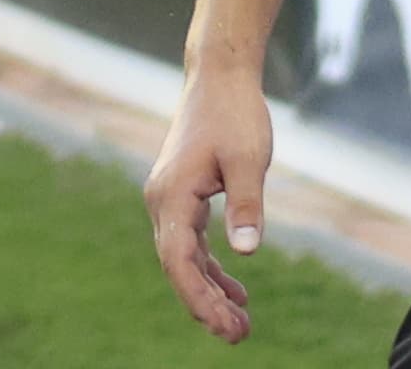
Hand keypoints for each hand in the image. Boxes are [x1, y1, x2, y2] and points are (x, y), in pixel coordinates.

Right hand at [145, 65, 272, 343]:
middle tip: (240, 335)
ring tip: (240, 324)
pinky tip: (235, 290)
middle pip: (179, 267)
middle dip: (206, 304)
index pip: (178, 262)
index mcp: (172, 195)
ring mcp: (169, 199)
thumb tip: (248, 253)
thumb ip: (246, 204)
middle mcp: (162, 202)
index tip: (226, 326)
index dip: (199, 299)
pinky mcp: (183, 196)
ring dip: (209, 291)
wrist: (220, 75)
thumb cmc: (235, 112)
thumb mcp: (248, 158)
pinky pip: (192, 243)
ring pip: (184, 259)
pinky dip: (211, 268)